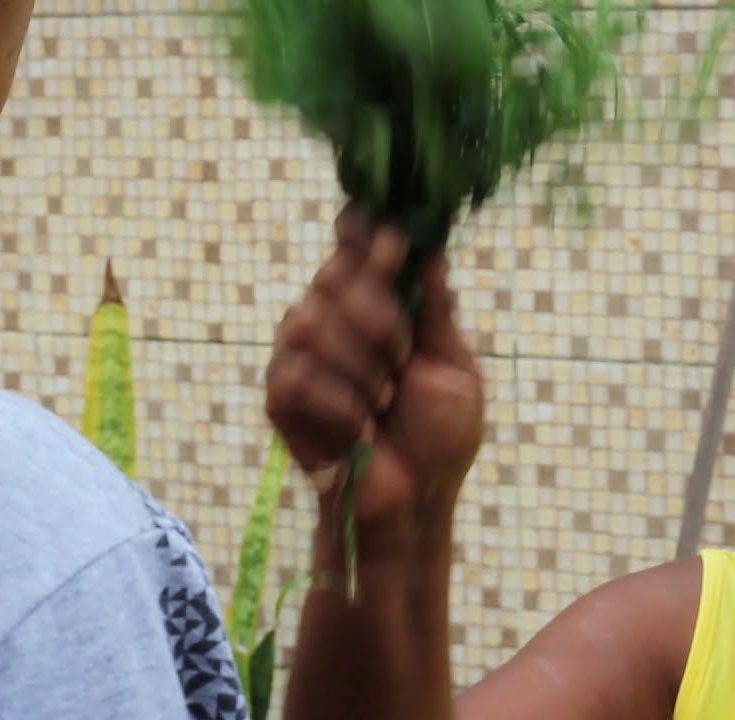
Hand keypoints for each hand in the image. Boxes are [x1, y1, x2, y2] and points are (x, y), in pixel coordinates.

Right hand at [265, 205, 484, 543]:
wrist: (416, 501)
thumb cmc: (440, 436)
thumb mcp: (455, 368)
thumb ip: (437, 311)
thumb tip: (431, 247)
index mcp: (377, 305)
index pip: (354, 243)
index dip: (365, 232)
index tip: (394, 245)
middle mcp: (332, 319)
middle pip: (332, 275)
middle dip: (378, 317)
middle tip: (404, 359)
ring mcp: (299, 356)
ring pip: (309, 322)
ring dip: (360, 367)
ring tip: (384, 403)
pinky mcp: (279, 397)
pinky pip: (296, 375)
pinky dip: (340, 405)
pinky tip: (361, 431)